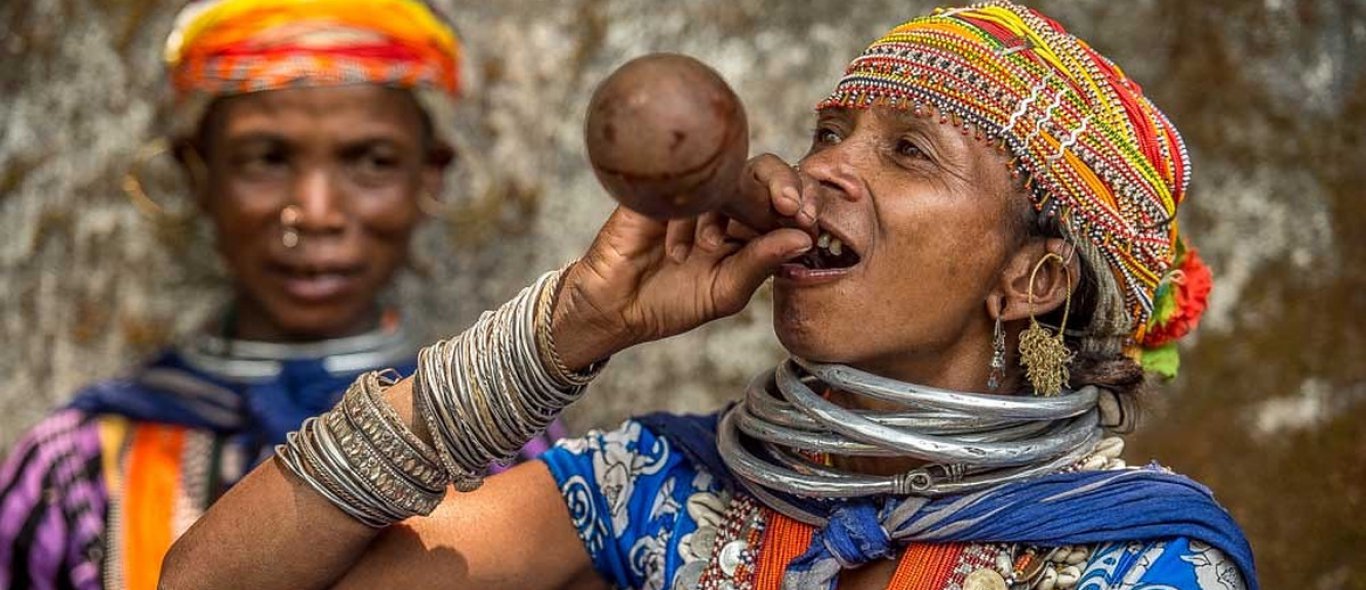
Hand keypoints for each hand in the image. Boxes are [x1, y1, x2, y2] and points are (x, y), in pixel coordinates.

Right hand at [552, 154, 818, 369]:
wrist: (614, 308)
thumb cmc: (671, 302)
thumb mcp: (726, 291)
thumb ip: (763, 263)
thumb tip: (805, 237)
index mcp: (749, 225)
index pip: (788, 196)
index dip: (806, 198)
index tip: (808, 220)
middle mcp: (724, 202)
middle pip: (766, 168)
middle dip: (784, 183)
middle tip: (790, 209)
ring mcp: (691, 191)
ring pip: (727, 170)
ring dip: (726, 213)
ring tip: (708, 250)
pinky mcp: (657, 188)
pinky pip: (683, 183)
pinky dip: (687, 217)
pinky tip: (677, 251)